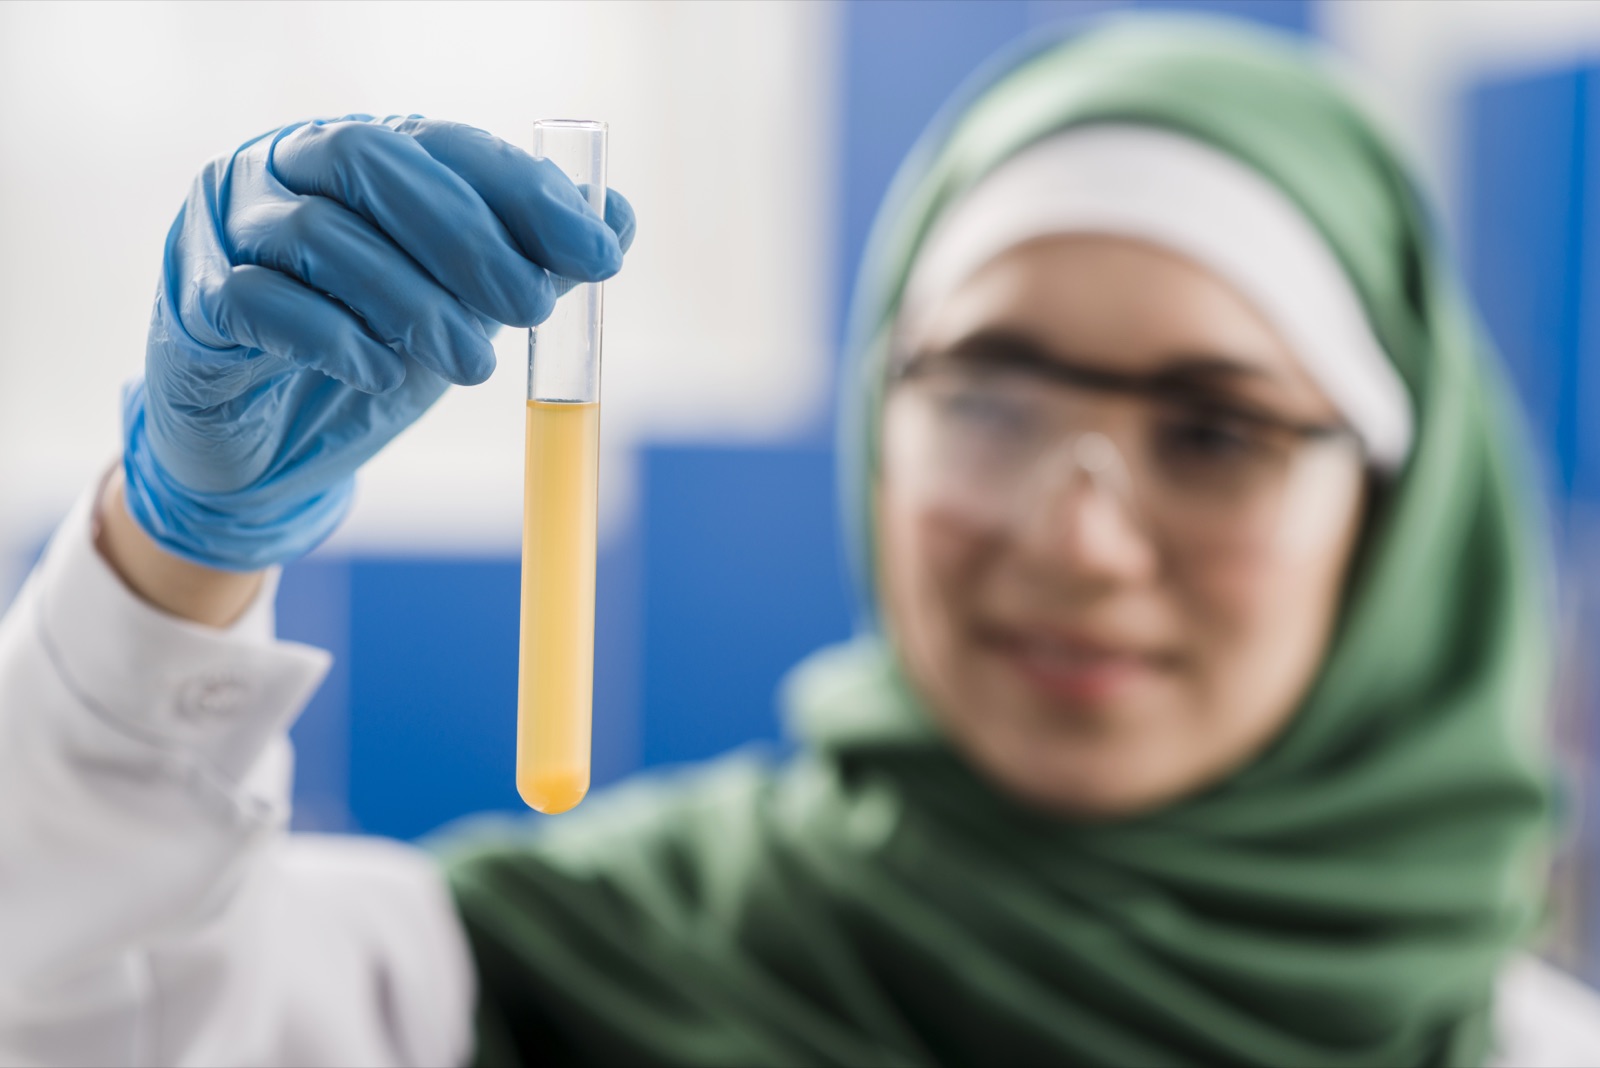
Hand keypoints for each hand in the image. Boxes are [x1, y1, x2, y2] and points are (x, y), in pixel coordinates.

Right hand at [122, 114, 634, 570]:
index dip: (527, 194)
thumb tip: (616, 221)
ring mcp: (228, 228)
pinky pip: (259, 302)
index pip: (447, 145)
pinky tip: (380, 375)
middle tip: (530, 312)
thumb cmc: (370, 354)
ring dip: (414, 302)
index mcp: (362, 156)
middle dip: (469, 239)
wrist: (268, 448)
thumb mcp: (463, 309)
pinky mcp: (193, 303)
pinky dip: (335, 338)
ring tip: (472, 365)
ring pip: (319, 233)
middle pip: (374, 162)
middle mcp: (287, 169)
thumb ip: (530, 262)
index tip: (599, 254)